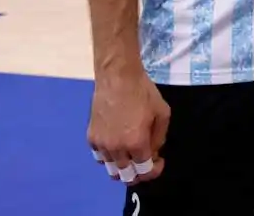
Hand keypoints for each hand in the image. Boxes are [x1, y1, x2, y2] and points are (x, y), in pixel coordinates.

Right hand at [88, 70, 169, 186]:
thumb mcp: (162, 113)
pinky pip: (100, 157)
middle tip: (144, 162)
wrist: (117, 76)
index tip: (159, 162)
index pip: (144, 171)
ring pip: (111, 169)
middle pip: (126, 176)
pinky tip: (116, 145)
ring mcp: (101, 144)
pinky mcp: (91, 137)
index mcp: (136, 143)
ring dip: (123, 166)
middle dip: (138, 173)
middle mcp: (116, 148)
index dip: (155, 170)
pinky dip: (109, 156)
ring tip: (130, 155)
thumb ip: (159, 138)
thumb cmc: (143, 92)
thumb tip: (153, 153)